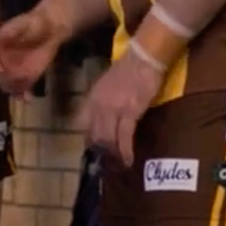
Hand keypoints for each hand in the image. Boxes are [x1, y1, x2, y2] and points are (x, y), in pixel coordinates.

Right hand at [0, 6, 68, 95]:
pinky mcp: (26, 78)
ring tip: (24, 89)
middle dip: (5, 80)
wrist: (50, 29)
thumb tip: (1, 35)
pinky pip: (21, 90)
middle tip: (18, 78)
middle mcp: (1, 62)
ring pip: (8, 86)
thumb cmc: (34, 23)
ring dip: (14, 89)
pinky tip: (28, 98)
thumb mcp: (22, 22)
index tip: (1, 69)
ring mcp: (13, 71)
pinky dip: (23, 95)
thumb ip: (11, 30)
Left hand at [84, 49, 163, 169]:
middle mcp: (98, 105)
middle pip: (94, 135)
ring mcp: (113, 109)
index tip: (92, 152)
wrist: (143, 58)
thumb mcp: (107, 85)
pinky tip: (127, 160)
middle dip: (99, 153)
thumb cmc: (129, 70)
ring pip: (108, 139)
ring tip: (117, 167)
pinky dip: (125, 150)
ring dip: (112, 155)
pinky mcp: (129, 112)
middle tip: (105, 167)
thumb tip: (104, 119)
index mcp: (92, 98)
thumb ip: (102, 102)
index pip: (82, 124)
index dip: (87, 140)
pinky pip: (124, 136)